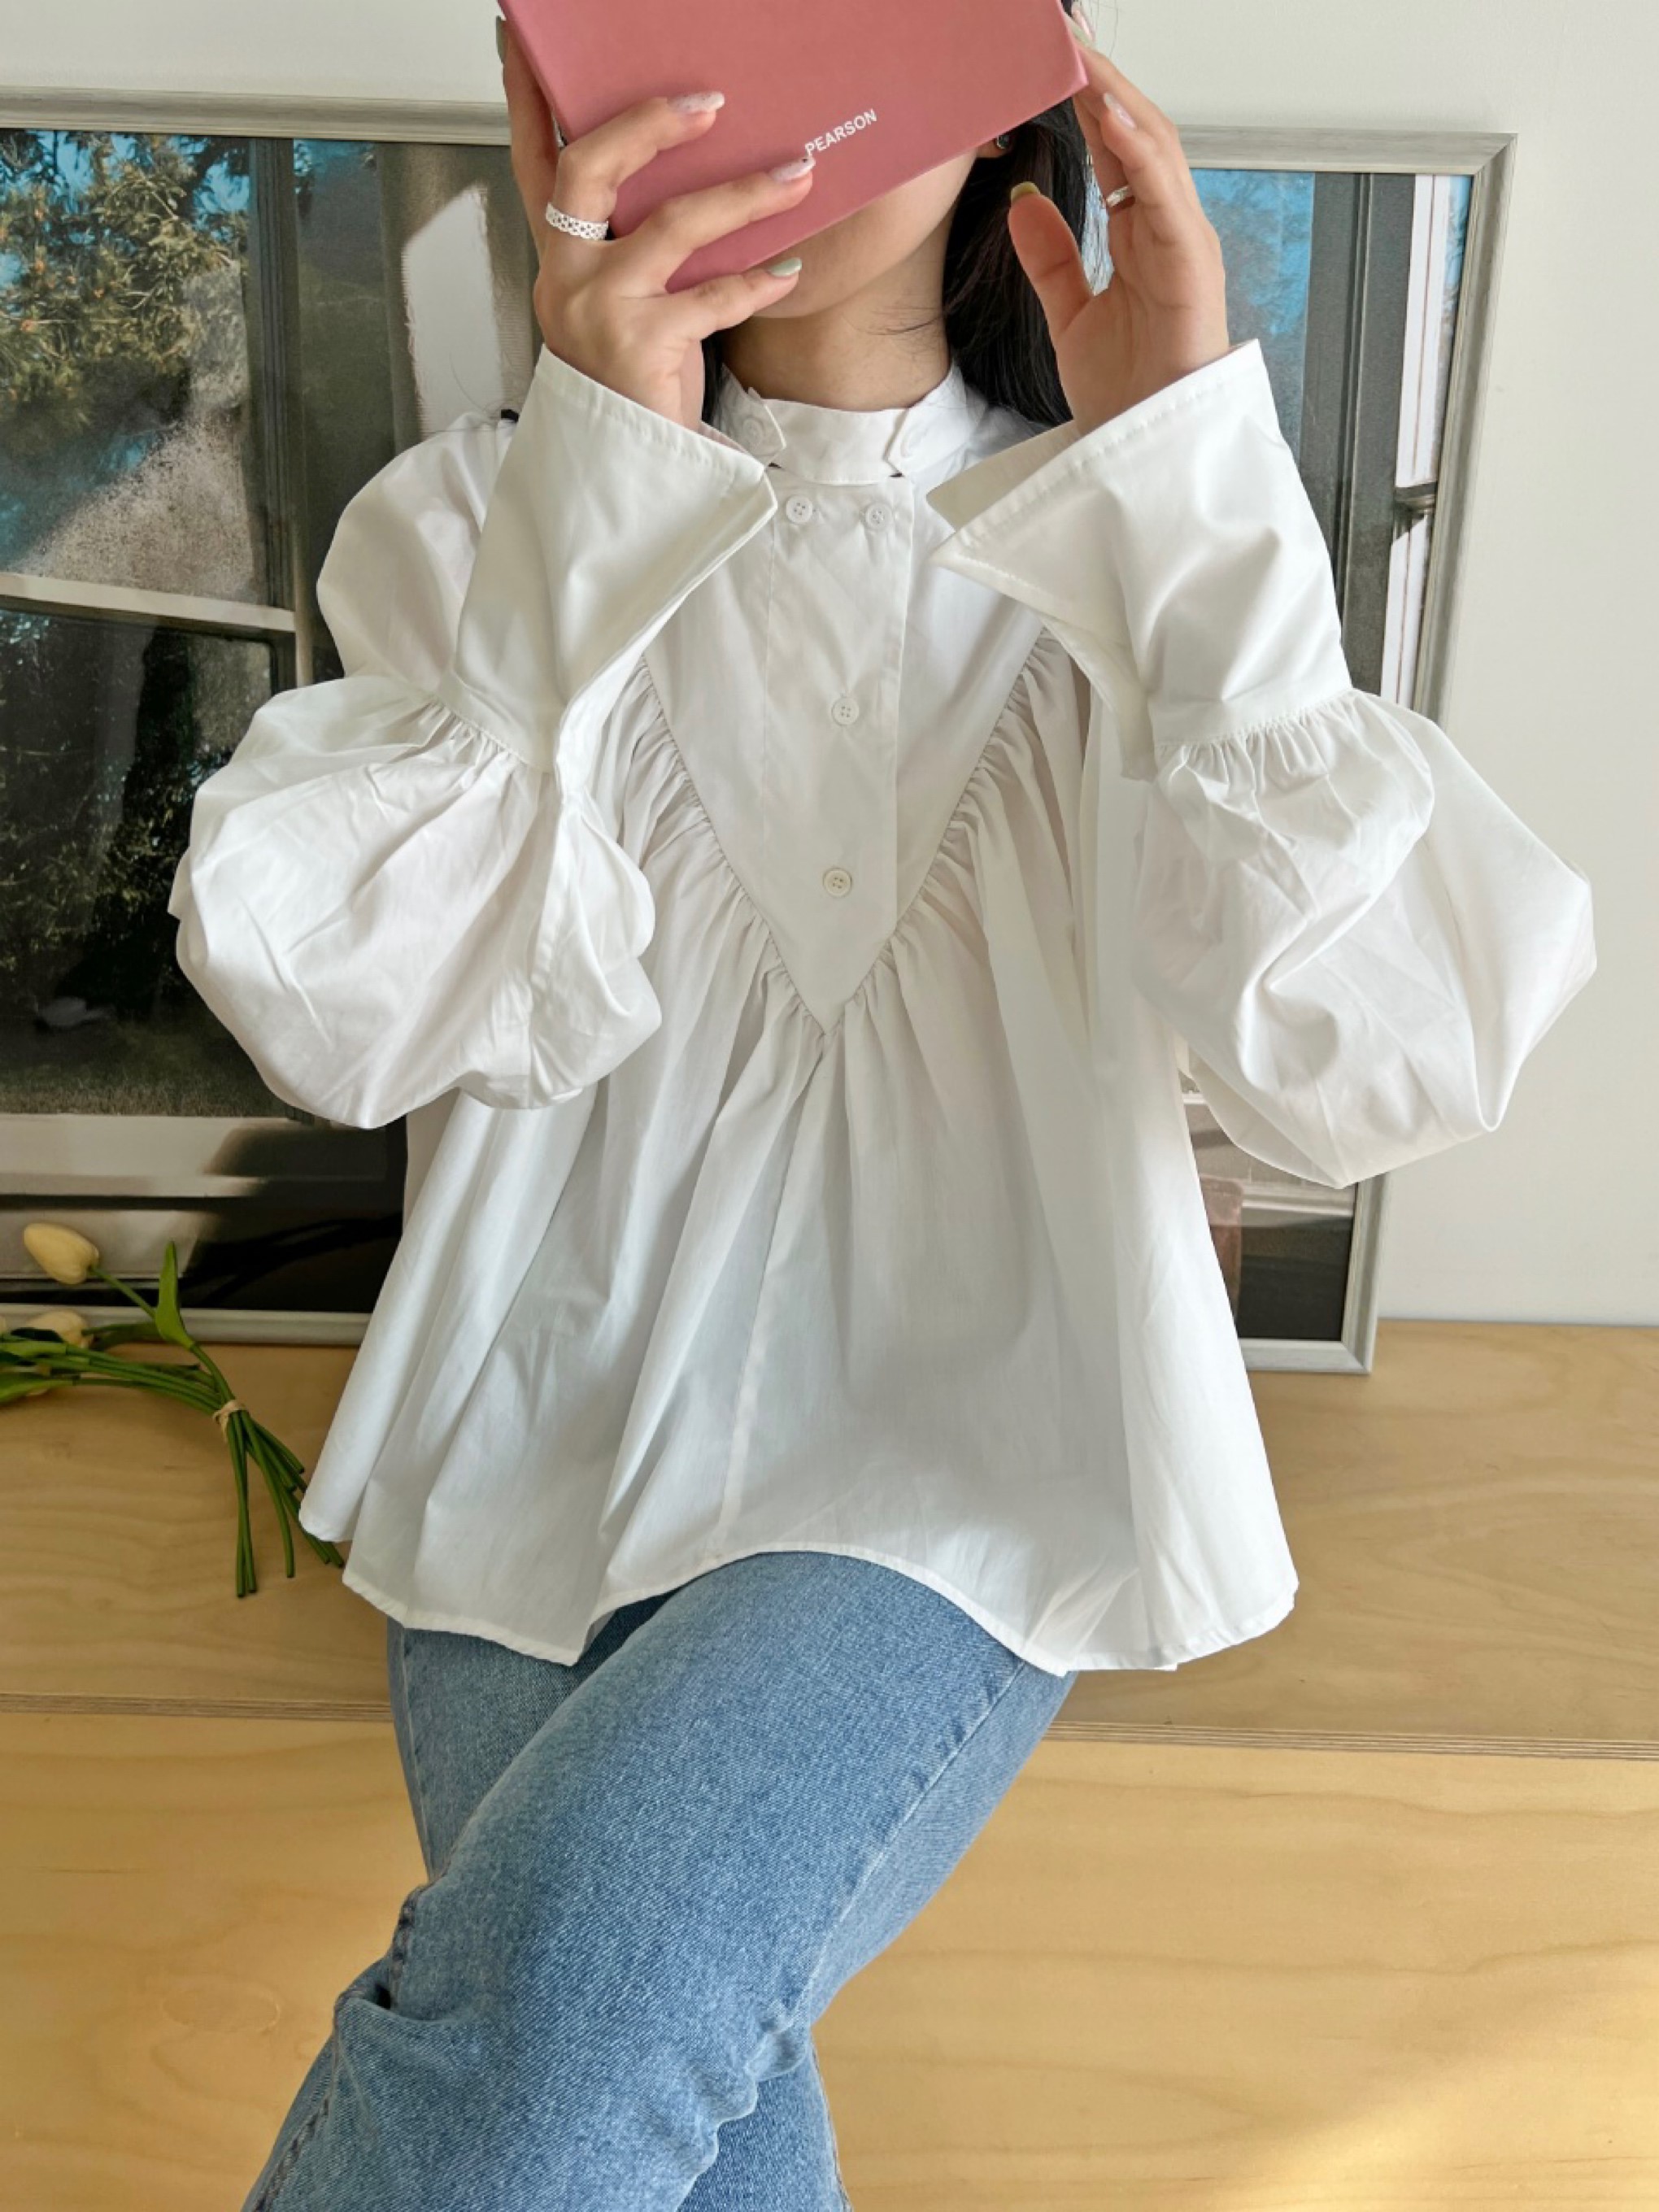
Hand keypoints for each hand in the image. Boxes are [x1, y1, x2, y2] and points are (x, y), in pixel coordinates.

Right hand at [499, 19, 815, 429]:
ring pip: (672, 226)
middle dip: (650, 125)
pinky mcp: (642, 347)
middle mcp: (568, 277)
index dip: (532, 101)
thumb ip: (630, 243)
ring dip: (742, 195)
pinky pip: (711, 298)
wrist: (626, 468)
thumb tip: (687, 174)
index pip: (533, 163)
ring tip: (795, 175)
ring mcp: (601, 311)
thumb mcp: (618, 300)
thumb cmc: (630, 379)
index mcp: (558, 259)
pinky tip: (788, 267)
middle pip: (590, 171)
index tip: (529, 47)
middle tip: (709, 103)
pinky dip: (757, 281)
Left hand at [1006, 13, 1231, 434]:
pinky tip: (1108, 111)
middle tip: (1066, 32)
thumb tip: (1025, 204)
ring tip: (1081, 53)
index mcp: (1142, 239)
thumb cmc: (1123, 397)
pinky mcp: (1189, 265)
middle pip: (1138, 135)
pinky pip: (1163, 192)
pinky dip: (1137, 148)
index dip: (1088, 102)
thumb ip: (1052, 259)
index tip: (1054, 60)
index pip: (1116, 151)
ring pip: (1154, 149)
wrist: (1145, 456)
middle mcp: (1168, 232)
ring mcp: (1183, 244)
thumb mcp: (1070, 316)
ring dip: (1117, 96)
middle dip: (1103, 81)